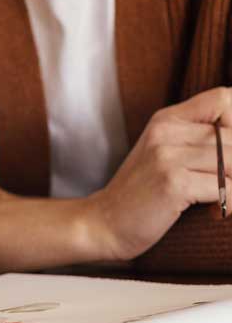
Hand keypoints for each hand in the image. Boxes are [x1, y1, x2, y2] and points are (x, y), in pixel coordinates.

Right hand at [88, 87, 231, 260]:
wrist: (104, 224)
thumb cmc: (142, 194)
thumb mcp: (163, 154)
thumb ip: (196, 140)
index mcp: (166, 120)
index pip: (222, 98)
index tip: (230, 150)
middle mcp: (165, 132)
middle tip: (225, 184)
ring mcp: (166, 156)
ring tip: (223, 199)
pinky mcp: (172, 182)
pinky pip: (226, 187)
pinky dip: (231, 203)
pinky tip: (216, 211)